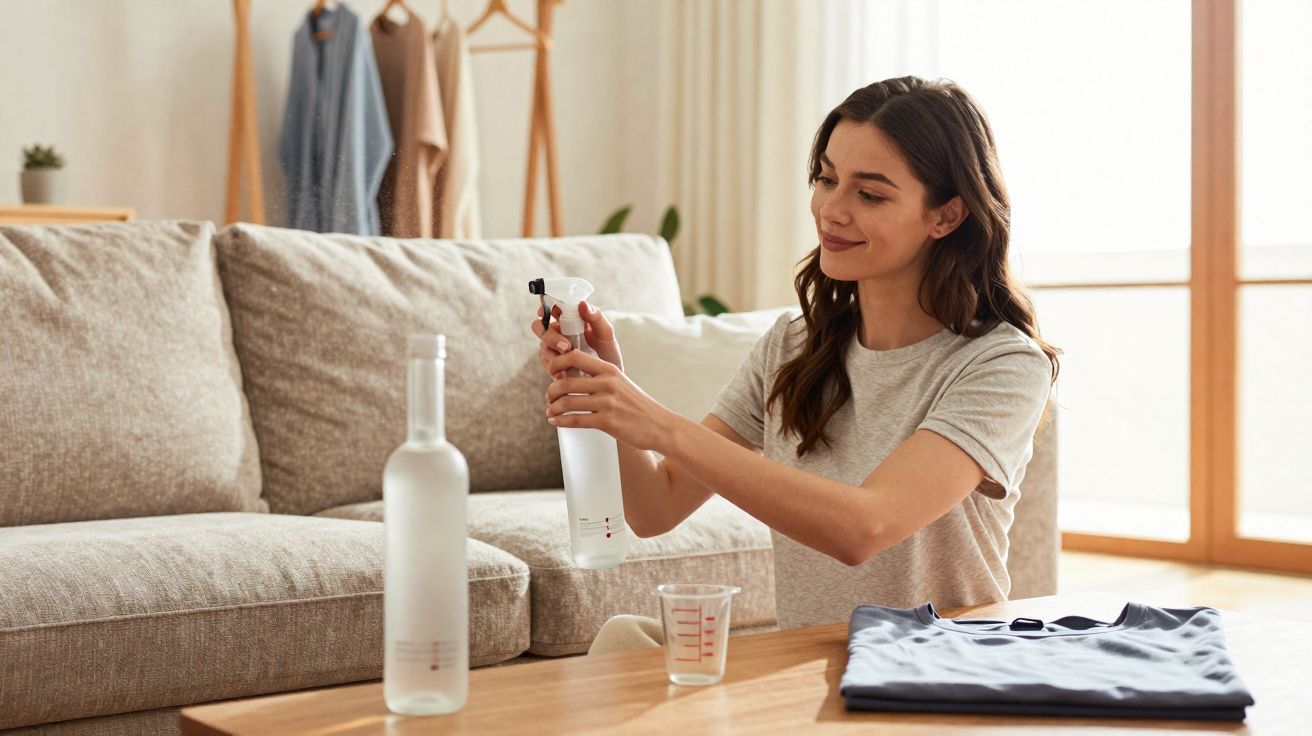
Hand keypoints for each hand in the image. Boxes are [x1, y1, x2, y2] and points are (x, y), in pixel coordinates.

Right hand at [529, 300, 622, 379]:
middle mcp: (558, 331)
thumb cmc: (608, 354)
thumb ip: (597, 318)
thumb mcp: (606, 335)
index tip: (553, 313)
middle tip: (566, 347)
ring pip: (542, 346)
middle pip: (539, 326)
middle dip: (549, 336)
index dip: (546, 305)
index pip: (551, 306)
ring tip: (572, 364)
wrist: (607, 382)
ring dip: (554, 354)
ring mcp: (553, 348)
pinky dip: (556, 368)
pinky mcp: (552, 364)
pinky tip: (568, 373)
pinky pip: (546, 363)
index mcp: (569, 318)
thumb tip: (582, 303)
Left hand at [544, 348, 679, 453]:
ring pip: (567, 402)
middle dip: (551, 391)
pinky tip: (555, 422)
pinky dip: (560, 422)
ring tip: (550, 412)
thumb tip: (570, 377)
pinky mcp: (608, 422)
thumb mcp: (620, 383)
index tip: (550, 372)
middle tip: (549, 398)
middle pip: (566, 382)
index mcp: (609, 369)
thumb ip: (599, 377)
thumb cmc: (637, 405)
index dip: (557, 362)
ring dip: (553, 408)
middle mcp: (607, 383)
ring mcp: (608, 403)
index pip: (575, 356)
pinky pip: (576, 420)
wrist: (659, 425)